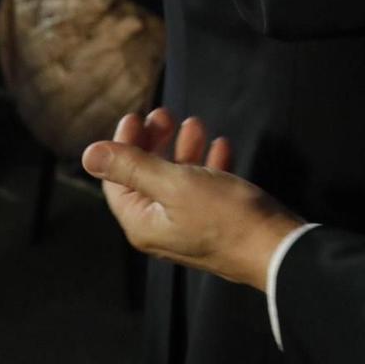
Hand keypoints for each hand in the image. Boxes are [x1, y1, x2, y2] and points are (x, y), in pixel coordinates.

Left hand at [83, 109, 302, 291]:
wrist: (276, 249)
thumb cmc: (225, 217)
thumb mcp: (175, 184)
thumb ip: (132, 167)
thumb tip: (89, 154)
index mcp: (143, 223)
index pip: (117, 181)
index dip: (122, 146)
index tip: (136, 116)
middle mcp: (161, 228)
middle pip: (146, 179)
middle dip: (154, 143)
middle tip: (165, 114)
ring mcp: (189, 227)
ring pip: (177, 181)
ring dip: (184, 150)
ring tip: (196, 123)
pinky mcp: (215, 224)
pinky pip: (204, 190)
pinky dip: (208, 166)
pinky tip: (221, 147)